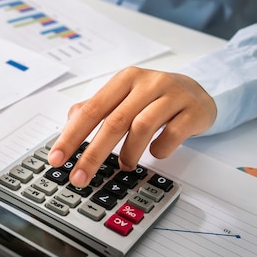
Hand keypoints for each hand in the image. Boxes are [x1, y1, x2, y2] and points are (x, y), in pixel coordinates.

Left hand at [48, 66, 216, 186]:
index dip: (71, 136)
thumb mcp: (124, 97)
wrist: (198, 92)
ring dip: (129, 153)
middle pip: (113, 121)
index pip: (91, 109)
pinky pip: (172, 135)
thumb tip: (68, 128)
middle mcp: (147, 83)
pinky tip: (155, 152)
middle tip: (79, 177)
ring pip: (141, 127)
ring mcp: (172, 95)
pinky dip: (160, 150)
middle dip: (93, 154)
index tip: (57, 158)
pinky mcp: (192, 111)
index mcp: (124, 80)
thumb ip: (95, 109)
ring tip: (124, 165)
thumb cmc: (154, 98)